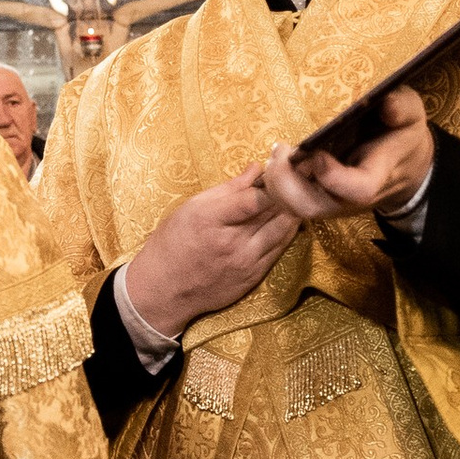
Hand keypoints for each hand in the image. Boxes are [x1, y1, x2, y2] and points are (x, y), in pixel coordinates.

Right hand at [122, 168, 305, 342]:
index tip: (279, 170)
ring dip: (292, 210)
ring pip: (284, 230)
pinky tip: (288, 219)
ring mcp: (246, 262)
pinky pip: (280, 248)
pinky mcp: (254, 276)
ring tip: (294, 196)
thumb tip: (257, 168)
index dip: (273, 182)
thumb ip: (228, 188)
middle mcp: (232, 242)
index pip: (254, 199)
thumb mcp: (192, 207)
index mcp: (211, 220)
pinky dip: (287, 231)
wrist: (165, 289)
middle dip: (287, 191)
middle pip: (273, 212)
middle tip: (294, 177)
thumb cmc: (173, 243)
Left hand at [250, 87, 435, 232]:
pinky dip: (278, 182)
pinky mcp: (319, 200)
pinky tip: (280, 157)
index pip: (357, 189)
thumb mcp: (412, 117)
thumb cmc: (403, 137)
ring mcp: (332, 203)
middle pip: (311, 207)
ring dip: (276, 182)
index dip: (333, 176)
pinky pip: (290, 201)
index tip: (316, 151)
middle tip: (280, 149)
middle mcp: (350, 198)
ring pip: (294, 208)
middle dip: (286, 182)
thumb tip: (386, 102)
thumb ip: (402, 108)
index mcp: (377, 176)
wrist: (404, 168)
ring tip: (277, 151)